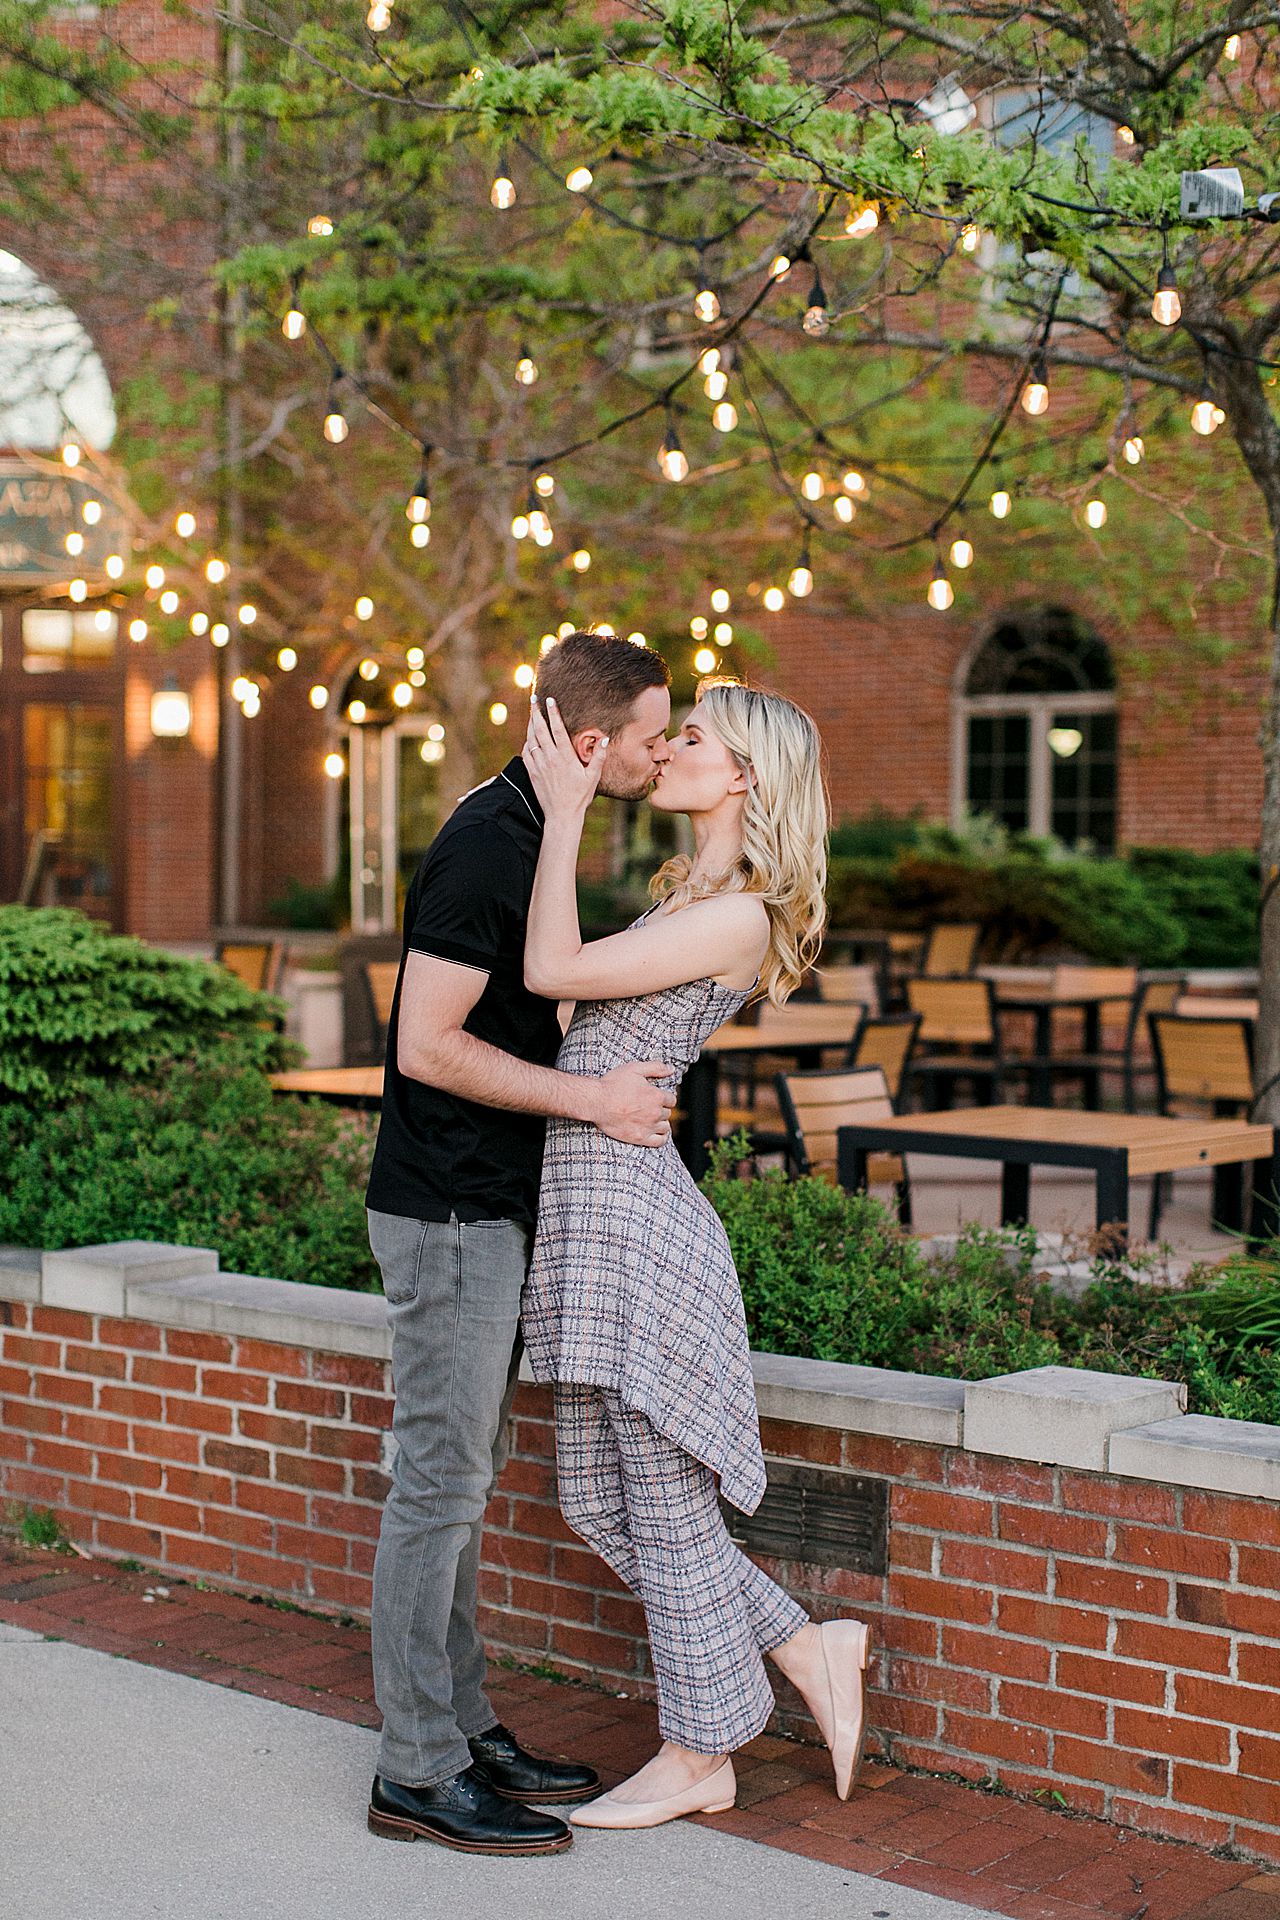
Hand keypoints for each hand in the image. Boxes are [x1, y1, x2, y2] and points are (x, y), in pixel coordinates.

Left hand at [523, 695, 604, 819]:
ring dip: (530, 724)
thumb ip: (599, 757)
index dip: (553, 712)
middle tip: (533, 698)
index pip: (557, 729)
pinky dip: (527, 742)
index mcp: (565, 757)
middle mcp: (550, 758)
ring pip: (531, 739)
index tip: (550, 699)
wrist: (561, 815)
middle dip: (536, 712)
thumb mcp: (593, 777)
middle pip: (540, 729)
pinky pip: (526, 752)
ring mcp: (539, 765)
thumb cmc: (580, 797)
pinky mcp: (532, 773)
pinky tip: (529, 737)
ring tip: (531, 712)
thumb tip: (605, 739)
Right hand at [586, 1061, 676, 1147]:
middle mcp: (655, 1112)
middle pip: (667, 1113)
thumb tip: (671, 1069)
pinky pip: (659, 1141)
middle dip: (661, 1109)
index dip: (664, 1098)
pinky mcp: (640, 1137)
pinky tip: (658, 1133)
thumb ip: (655, 1068)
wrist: (596, 1102)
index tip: (658, 1098)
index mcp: (656, 1096)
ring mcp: (648, 1126)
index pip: (671, 1100)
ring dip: (661, 1122)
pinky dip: (662, 1137)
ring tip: (653, 1119)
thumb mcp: (635, 1069)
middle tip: (650, 1107)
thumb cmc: (613, 1084)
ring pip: (665, 1127)